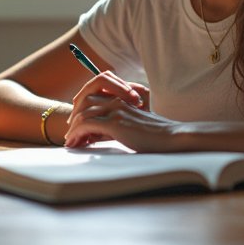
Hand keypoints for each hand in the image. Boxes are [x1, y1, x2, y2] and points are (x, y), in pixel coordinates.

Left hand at [65, 74, 180, 150]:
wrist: (173, 138)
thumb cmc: (157, 137)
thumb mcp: (133, 128)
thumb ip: (116, 127)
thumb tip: (97, 135)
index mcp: (122, 101)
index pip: (95, 100)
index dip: (83, 113)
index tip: (78, 129)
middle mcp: (117, 102)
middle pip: (85, 103)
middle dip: (75, 119)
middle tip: (71, 136)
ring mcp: (115, 111)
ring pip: (83, 114)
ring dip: (73, 129)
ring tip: (70, 143)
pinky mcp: (115, 123)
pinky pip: (86, 125)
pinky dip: (77, 134)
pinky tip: (74, 144)